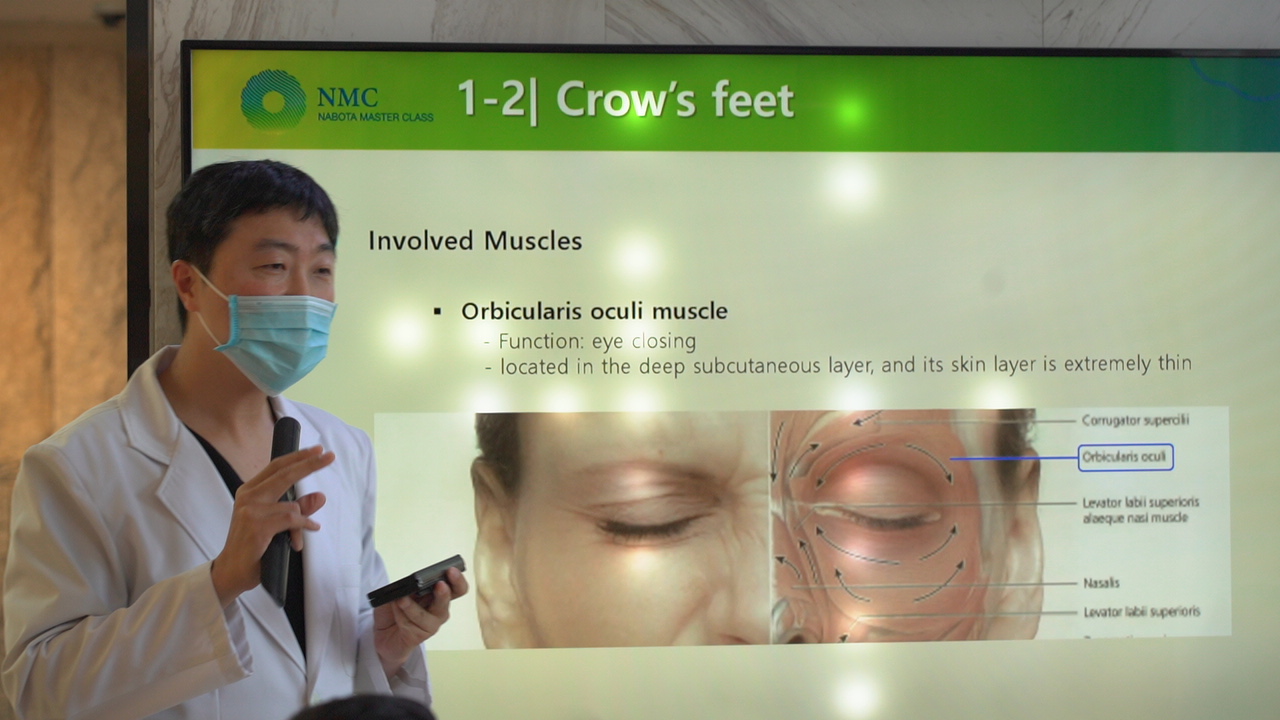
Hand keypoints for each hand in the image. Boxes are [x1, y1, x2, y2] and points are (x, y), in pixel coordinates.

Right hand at [210, 446, 332, 605]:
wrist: (231, 571)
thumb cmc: (254, 546)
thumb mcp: (278, 524)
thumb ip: (297, 509)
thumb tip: (321, 496)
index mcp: (250, 490)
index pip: (277, 467)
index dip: (298, 457)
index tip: (318, 450)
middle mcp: (248, 496)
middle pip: (285, 473)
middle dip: (310, 464)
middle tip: (330, 456)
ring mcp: (251, 510)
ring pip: (291, 505)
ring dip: (301, 522)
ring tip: (299, 537)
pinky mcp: (257, 526)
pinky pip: (291, 520)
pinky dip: (302, 527)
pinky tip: (304, 537)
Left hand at [374, 567, 468, 676]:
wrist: (383, 634)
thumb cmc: (394, 610)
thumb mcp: (398, 592)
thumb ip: (406, 587)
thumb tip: (411, 585)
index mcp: (437, 594)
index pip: (456, 587)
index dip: (457, 580)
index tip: (451, 570)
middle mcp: (439, 609)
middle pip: (450, 602)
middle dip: (444, 592)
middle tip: (439, 585)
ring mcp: (431, 624)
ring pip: (427, 616)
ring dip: (412, 607)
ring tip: (401, 600)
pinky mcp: (420, 637)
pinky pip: (412, 626)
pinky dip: (401, 616)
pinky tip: (395, 614)